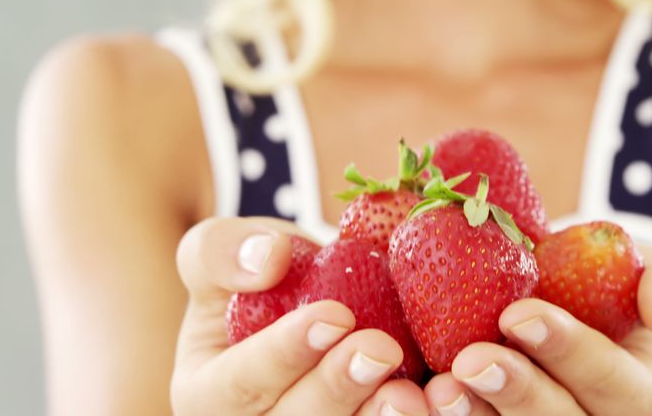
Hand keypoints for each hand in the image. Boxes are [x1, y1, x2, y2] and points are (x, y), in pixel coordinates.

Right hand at [171, 217, 428, 414]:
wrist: (309, 308)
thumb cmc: (260, 285)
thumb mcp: (221, 255)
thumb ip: (220, 251)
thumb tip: (267, 258)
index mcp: (208, 395)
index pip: (240, 384)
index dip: (285, 354)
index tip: (335, 315)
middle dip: (336, 392)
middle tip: (381, 349)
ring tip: (411, 393)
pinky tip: (443, 401)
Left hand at [421, 245, 651, 414]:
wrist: (538, 294)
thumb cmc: (594, 283)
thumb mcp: (640, 269)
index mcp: (633, 392)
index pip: (610, 381)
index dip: (568, 352)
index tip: (517, 315)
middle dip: (518, 394)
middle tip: (472, 361)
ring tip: (440, 391)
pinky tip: (407, 400)